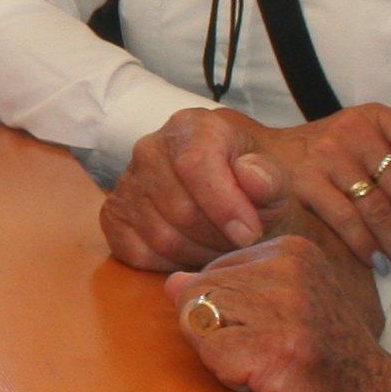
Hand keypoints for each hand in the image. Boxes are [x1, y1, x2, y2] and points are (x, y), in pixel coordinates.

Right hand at [104, 104, 390, 271]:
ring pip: (160, 236)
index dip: (224, 206)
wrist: (234, 208)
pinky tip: (191, 252)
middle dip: (216, 237)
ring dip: (197, 254)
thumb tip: (250, 175)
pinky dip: (169, 264)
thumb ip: (269, 179)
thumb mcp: (276, 186)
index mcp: (192, 127)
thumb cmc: (255, 194)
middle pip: (179, 208)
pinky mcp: (113, 216)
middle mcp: (150, 148)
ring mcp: (127, 183)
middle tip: (239, 247)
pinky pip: (137, 252)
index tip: (249, 234)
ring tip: (219, 250)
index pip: (195, 165)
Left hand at [166, 235, 390, 391]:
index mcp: (291, 250)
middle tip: (270, 358)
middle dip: (219, 336)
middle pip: (197, 294)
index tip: (274, 337)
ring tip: (268, 369)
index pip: (208, 272)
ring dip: (223, 358)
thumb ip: (230, 291)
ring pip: (198, 322)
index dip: (227, 318)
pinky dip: (230, 378)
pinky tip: (269, 384)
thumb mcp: (283, 310)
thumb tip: (171, 282)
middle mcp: (289, 267)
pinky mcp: (276, 347)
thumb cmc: (326, 366)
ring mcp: (285, 306)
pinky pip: (210, 355)